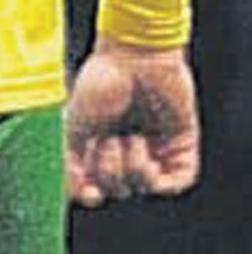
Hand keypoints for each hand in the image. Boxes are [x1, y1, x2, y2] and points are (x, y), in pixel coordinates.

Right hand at [65, 36, 199, 205]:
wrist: (135, 56)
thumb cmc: (100, 83)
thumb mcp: (73, 127)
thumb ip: (70, 163)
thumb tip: (80, 196)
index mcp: (98, 145)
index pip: (94, 185)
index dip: (91, 194)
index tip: (91, 194)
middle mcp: (127, 150)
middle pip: (119, 189)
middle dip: (110, 170)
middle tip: (110, 140)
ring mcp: (156, 149)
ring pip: (145, 187)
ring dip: (134, 168)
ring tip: (132, 138)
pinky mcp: (182, 145)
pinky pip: (177, 182)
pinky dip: (161, 180)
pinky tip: (149, 157)